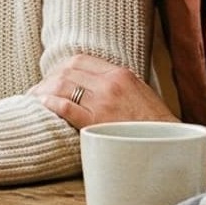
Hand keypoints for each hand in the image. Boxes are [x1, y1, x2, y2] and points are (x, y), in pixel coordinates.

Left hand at [35, 54, 175, 129]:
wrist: (171, 144)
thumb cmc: (155, 124)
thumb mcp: (139, 93)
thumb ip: (117, 85)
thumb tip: (93, 85)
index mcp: (120, 74)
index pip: (81, 60)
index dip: (61, 68)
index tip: (52, 77)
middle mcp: (110, 83)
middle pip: (67, 70)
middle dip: (48, 79)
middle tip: (37, 91)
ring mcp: (103, 102)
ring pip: (63, 86)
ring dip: (44, 92)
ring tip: (34, 100)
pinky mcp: (97, 121)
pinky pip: (66, 107)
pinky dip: (50, 104)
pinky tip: (42, 106)